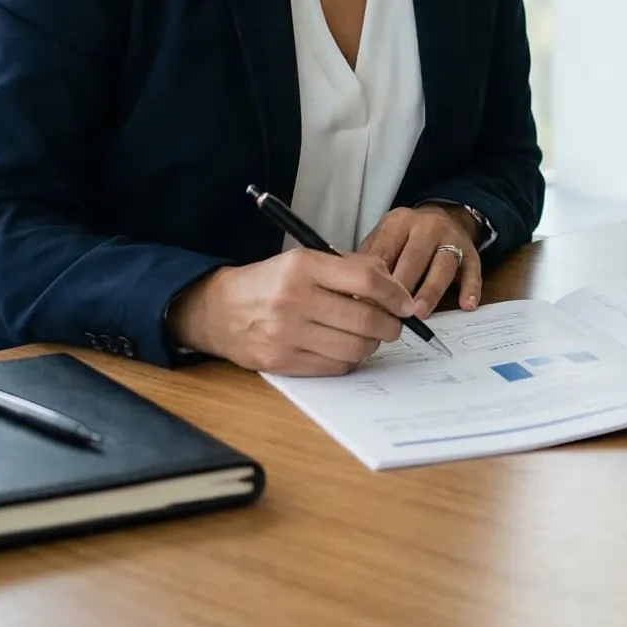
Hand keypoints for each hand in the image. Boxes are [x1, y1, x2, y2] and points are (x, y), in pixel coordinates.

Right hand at [164, 248, 414, 375]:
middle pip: (365, 320)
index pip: (366, 280)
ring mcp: (287, 334)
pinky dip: (349, 359)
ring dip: (371, 344)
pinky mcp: (283, 361)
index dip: (396, 294)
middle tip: (393, 324)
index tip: (406, 303)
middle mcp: (295, 300)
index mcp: (303, 267)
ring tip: (367, 335)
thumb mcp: (305, 260)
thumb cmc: (271, 282)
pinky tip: (344, 348)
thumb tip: (394, 288)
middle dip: (390, 325)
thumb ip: (349, 268)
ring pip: (354, 348)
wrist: (220, 310)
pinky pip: (335, 366)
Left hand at [359, 204, 485, 313]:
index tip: (367, 305)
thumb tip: (355, 296)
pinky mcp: (471, 252)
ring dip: (430, 290)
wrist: (446, 215)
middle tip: (391, 314)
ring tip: (419, 313)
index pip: (386, 251)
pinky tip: (466, 305)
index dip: (376, 279)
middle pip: (415, 257)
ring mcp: (452, 238)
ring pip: (443, 265)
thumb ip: (371, 261)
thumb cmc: (406, 237)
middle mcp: (427, 226)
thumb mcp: (385, 238)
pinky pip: (473, 270)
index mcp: (399, 222)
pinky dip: (471, 288)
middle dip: (403, 287)